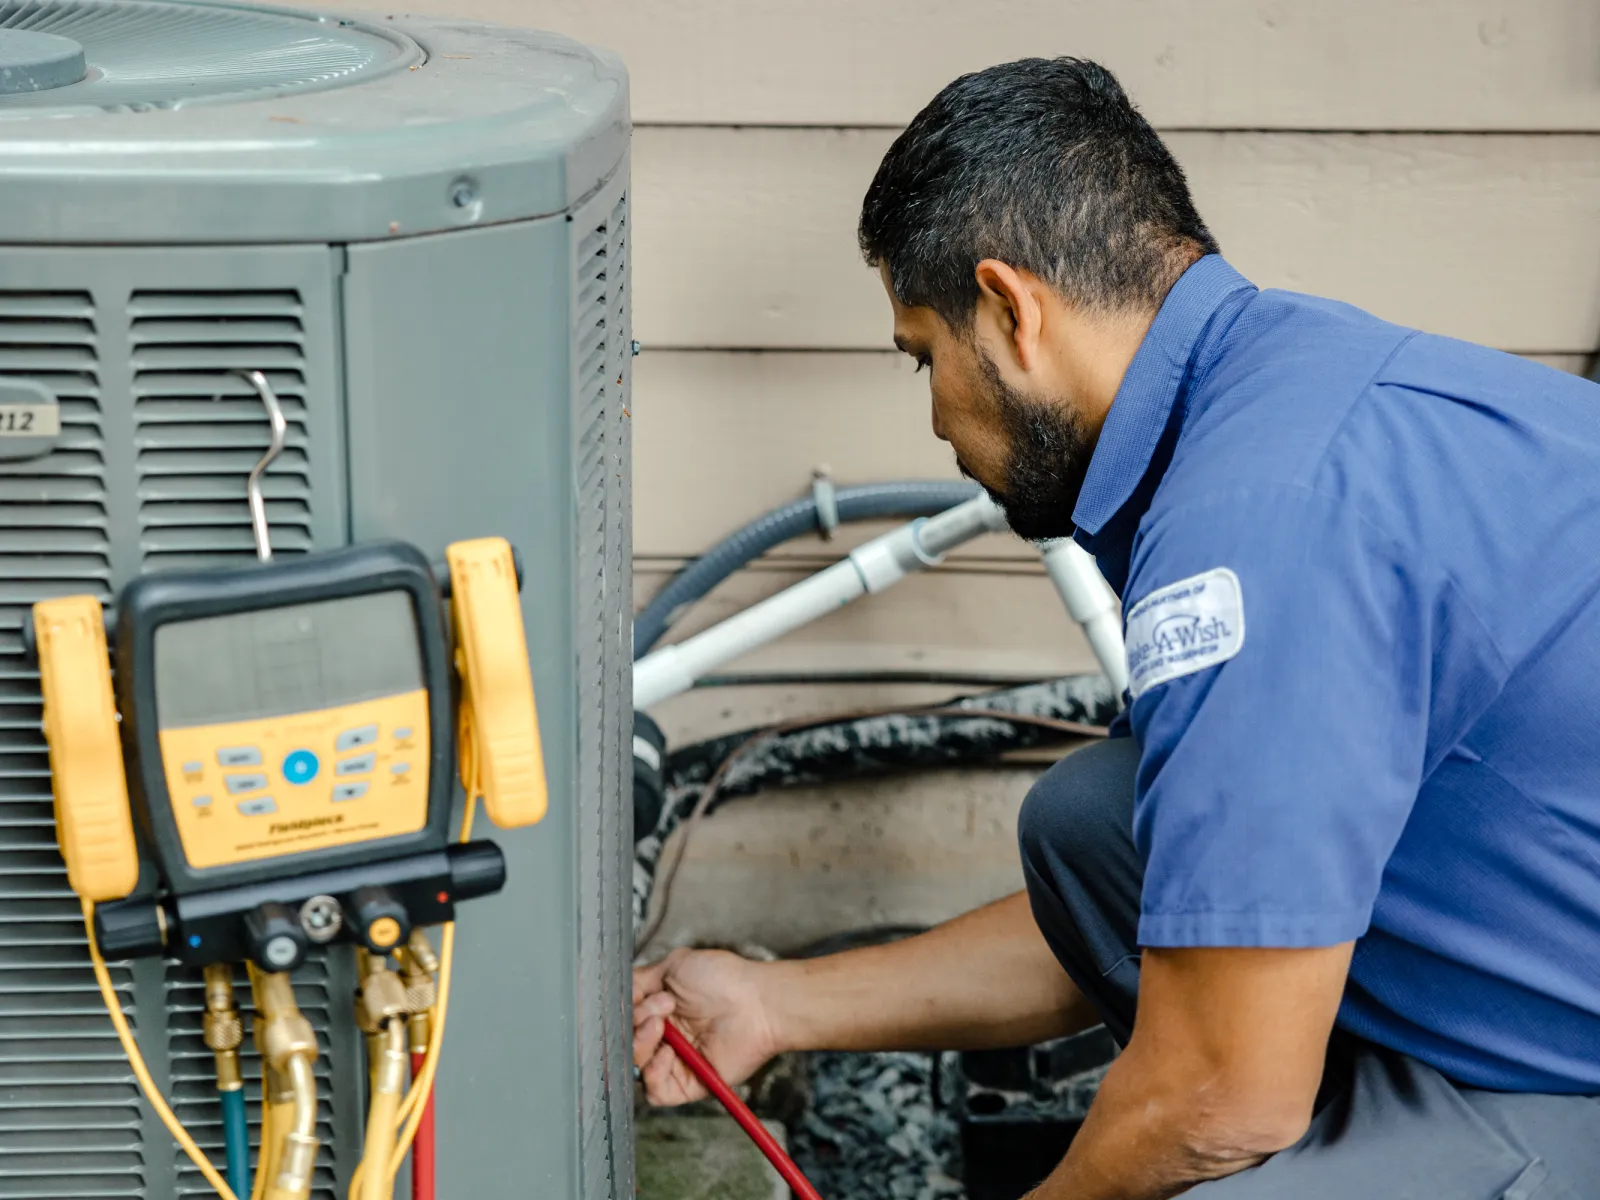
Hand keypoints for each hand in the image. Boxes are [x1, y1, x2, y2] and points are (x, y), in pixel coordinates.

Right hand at [632, 947, 784, 1105]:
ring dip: (642, 1045)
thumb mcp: (673, 966)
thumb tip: (615, 993)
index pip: (625, 1020)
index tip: (630, 1000)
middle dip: (634, 1026)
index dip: (623, 1012)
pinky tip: (669, 1053)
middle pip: (626, 1044)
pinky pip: (656, 1091)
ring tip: (662, 1025)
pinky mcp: (688, 1083)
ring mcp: (676, 1060)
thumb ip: (639, 980)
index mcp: (659, 1010)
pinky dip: (654, 1073)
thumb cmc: (723, 979)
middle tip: (659, 1010)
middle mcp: (665, 1036)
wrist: (756, 1001)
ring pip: (636, 1066)